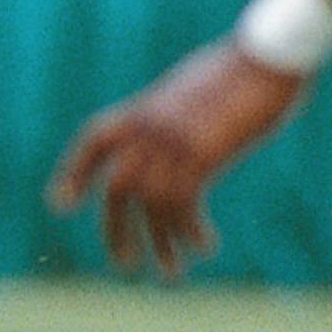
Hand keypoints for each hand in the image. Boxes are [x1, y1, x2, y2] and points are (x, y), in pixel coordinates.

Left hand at [47, 40, 306, 278]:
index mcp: (145, 107)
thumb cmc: (243, 69)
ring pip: (152, 204)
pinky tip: (206, 247)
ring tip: (171, 275)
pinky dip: (190, 232)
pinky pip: (183, 204)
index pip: (95, 141)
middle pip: (117, 186)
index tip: (61, 204)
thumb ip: (175, 115)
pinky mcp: (201, 153)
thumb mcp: (195, 91)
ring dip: (161, 245)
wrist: (270, 56)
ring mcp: (173, 139)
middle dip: (116, 229)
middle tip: (126, 264)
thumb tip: (173, 135)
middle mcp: (150, 126)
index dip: (74, 172)